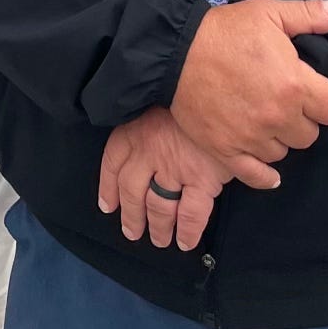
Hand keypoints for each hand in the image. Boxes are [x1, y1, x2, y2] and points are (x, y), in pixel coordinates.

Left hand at [99, 105, 227, 249]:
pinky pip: (190, 214)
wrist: (220, 86)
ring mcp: (174, 167)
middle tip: (132, 231)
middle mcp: (149, 152)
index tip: (108, 205)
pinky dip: (187, 231)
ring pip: (159, 207)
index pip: (112, 162)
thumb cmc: (189, 91)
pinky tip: (185, 241)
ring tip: (159, 239)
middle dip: (131, 216)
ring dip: (158, 227)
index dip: (108, 186)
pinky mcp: (202, 179)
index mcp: (135, 129)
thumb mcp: (158, 99)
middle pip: (132, 192)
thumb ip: (145, 121)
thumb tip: (139, 145)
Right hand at [172, 0, 327, 183]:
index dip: (326, 98)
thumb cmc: (224, 29)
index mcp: (294, 84)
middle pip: (309, 135)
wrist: (175, 49)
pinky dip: (265, 176)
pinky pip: (256, 176)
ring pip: (283, 153)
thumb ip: (308, 14)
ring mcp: (252, 137)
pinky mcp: (227, 150)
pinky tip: (270, 172)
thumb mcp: (268, 12)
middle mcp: (277, 116)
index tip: (313, 90)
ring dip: (279, 139)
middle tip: (285, 102)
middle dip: (302, 119)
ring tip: (266, 119)